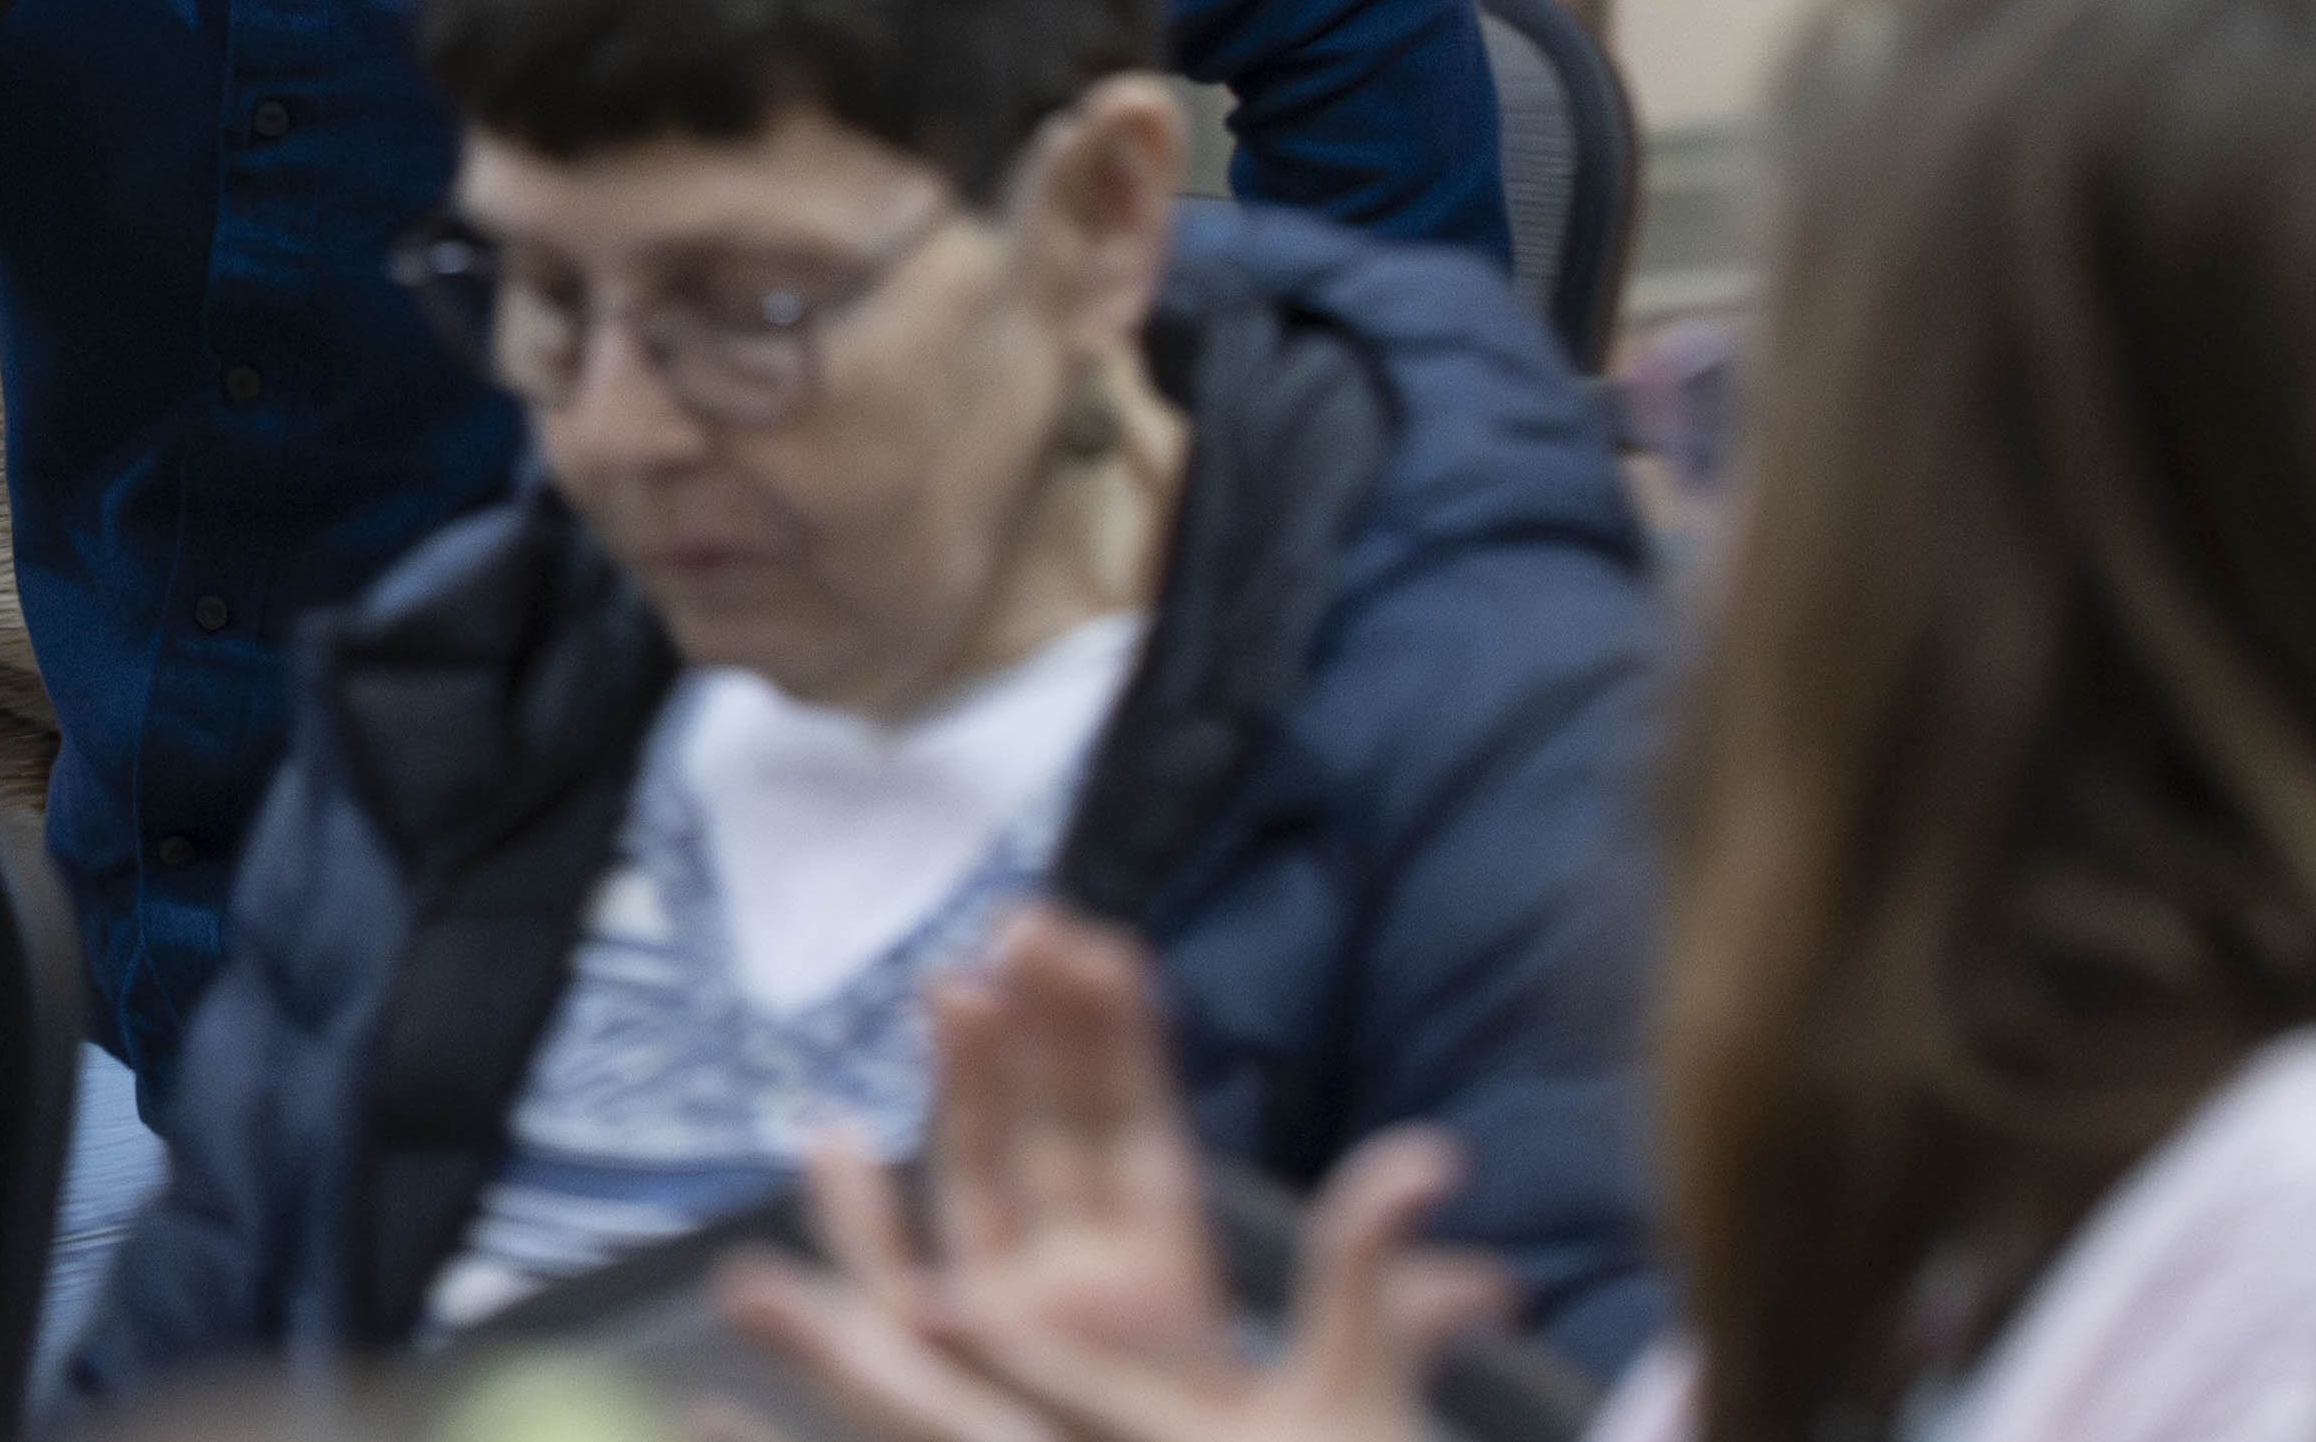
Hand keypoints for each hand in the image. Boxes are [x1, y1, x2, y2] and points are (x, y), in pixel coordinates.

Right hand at [715, 909, 1504, 1441]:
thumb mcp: (1345, 1398)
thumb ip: (1376, 1313)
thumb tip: (1490, 1282)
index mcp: (1170, 1264)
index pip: (1141, 1120)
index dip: (1121, 1035)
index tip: (1107, 944)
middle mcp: (1091, 1272)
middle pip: (1054, 1121)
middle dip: (1036, 1022)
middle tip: (1022, 922)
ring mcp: (1026, 1312)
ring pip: (983, 1170)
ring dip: (961, 1079)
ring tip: (949, 986)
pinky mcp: (979, 1363)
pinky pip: (906, 1277)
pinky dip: (863, 1212)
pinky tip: (824, 1141)